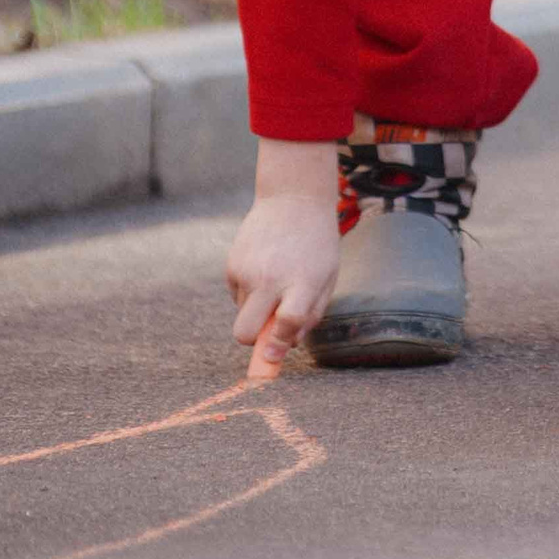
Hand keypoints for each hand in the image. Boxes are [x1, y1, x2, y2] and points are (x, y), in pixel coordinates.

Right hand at [225, 139, 342, 378]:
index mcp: (303, 281)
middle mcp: (271, 278)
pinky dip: (249, 292)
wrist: (293, 199)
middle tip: (266, 335)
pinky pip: (236, 296)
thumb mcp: (327, 277)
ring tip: (276, 280)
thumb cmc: (316, 245)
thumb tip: (285, 347)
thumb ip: (309, 314)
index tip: (272, 359)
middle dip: (253, 342)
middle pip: (246, 332)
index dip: (278, 346)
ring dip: (257, 309)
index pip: (288, 323)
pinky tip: (264, 268)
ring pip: (242, 315)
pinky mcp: (231, 264)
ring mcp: (247, 270)